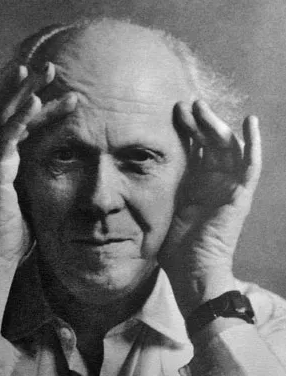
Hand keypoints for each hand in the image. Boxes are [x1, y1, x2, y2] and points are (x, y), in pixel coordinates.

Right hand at [0, 62, 76, 265]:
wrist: (1, 254)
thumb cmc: (19, 231)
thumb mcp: (38, 200)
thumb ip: (46, 182)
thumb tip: (70, 176)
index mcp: (11, 162)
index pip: (27, 127)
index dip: (45, 109)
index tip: (67, 94)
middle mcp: (0, 157)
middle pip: (14, 113)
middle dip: (31, 87)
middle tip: (50, 65)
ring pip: (10, 118)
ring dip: (27, 92)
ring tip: (44, 71)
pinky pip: (7, 138)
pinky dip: (20, 118)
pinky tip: (34, 101)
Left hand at [159, 100, 261, 317]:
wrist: (191, 272)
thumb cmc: (173, 250)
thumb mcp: (159, 211)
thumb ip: (153, 191)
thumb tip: (123, 177)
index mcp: (193, 185)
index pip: (192, 149)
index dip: (184, 130)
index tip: (168, 112)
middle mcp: (212, 182)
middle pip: (209, 142)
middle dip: (197, 122)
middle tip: (183, 103)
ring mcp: (228, 187)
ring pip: (227, 147)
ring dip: (216, 125)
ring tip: (201, 107)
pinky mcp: (240, 195)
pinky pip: (251, 165)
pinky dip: (253, 144)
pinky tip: (249, 121)